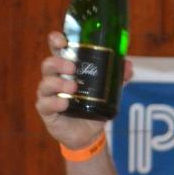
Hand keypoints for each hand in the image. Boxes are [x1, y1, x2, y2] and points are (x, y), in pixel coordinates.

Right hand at [35, 31, 132, 150]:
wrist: (89, 134)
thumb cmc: (94, 107)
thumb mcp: (108, 93)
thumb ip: (118, 79)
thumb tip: (129, 66)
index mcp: (66, 69)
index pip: (56, 49)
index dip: (56, 40)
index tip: (63, 40)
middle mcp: (54, 79)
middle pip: (48, 64)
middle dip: (58, 63)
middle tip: (72, 68)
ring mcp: (49, 95)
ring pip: (45, 83)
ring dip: (58, 84)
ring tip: (72, 88)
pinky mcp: (47, 111)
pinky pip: (45, 104)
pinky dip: (54, 103)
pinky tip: (64, 103)